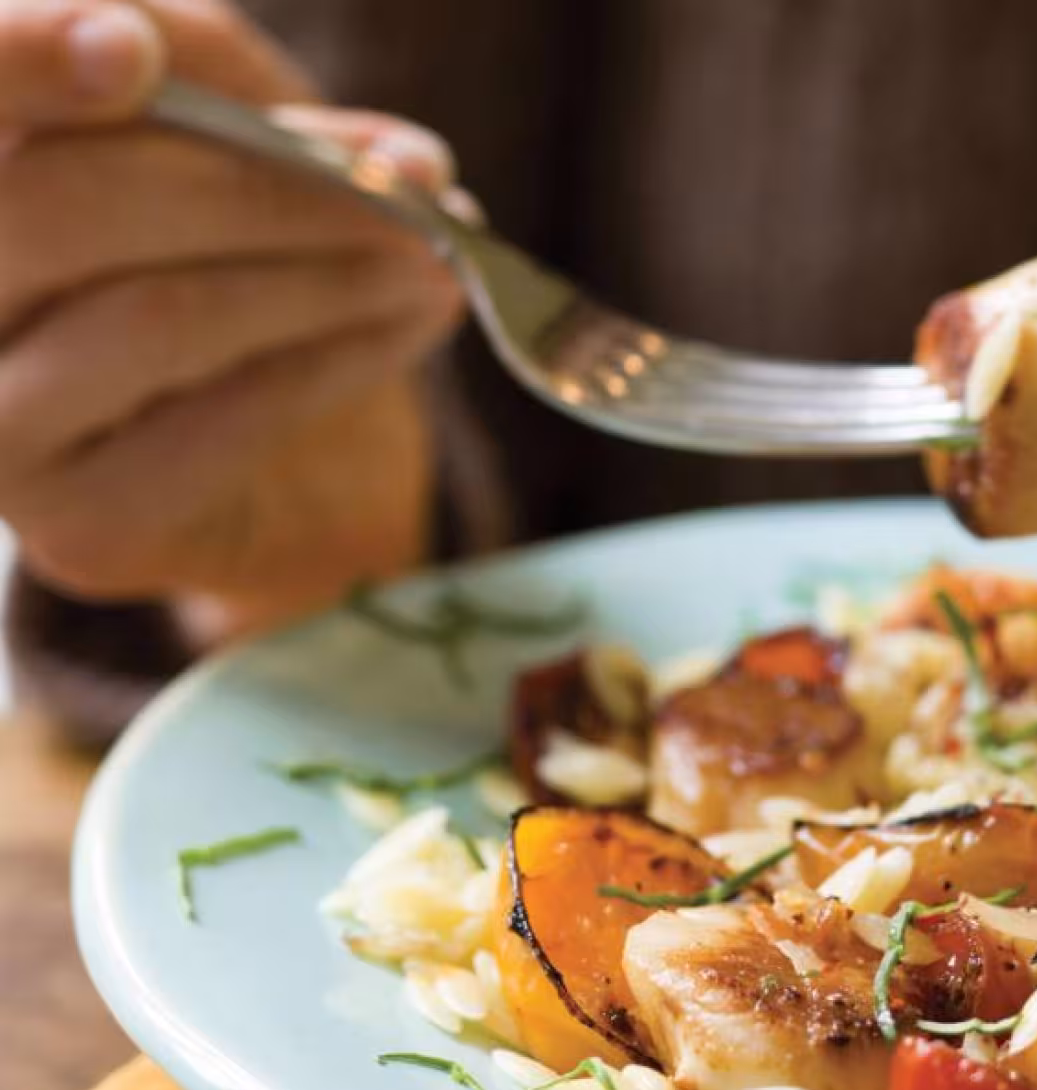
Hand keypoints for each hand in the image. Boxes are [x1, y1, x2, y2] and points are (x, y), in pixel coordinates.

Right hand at [0, 1, 467, 636]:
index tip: (134, 50)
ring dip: (323, 275)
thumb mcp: (227, 143)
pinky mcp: (80, 531)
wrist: (288, 478)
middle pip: (61, 206)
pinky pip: (220, 424)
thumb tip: (380, 151)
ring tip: (435, 254)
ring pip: (153, 317)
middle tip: (410, 180)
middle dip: (258, 184)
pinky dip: (337, 362)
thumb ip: (233, 95)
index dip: (21, 62)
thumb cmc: (235, 270)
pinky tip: (414, 323)